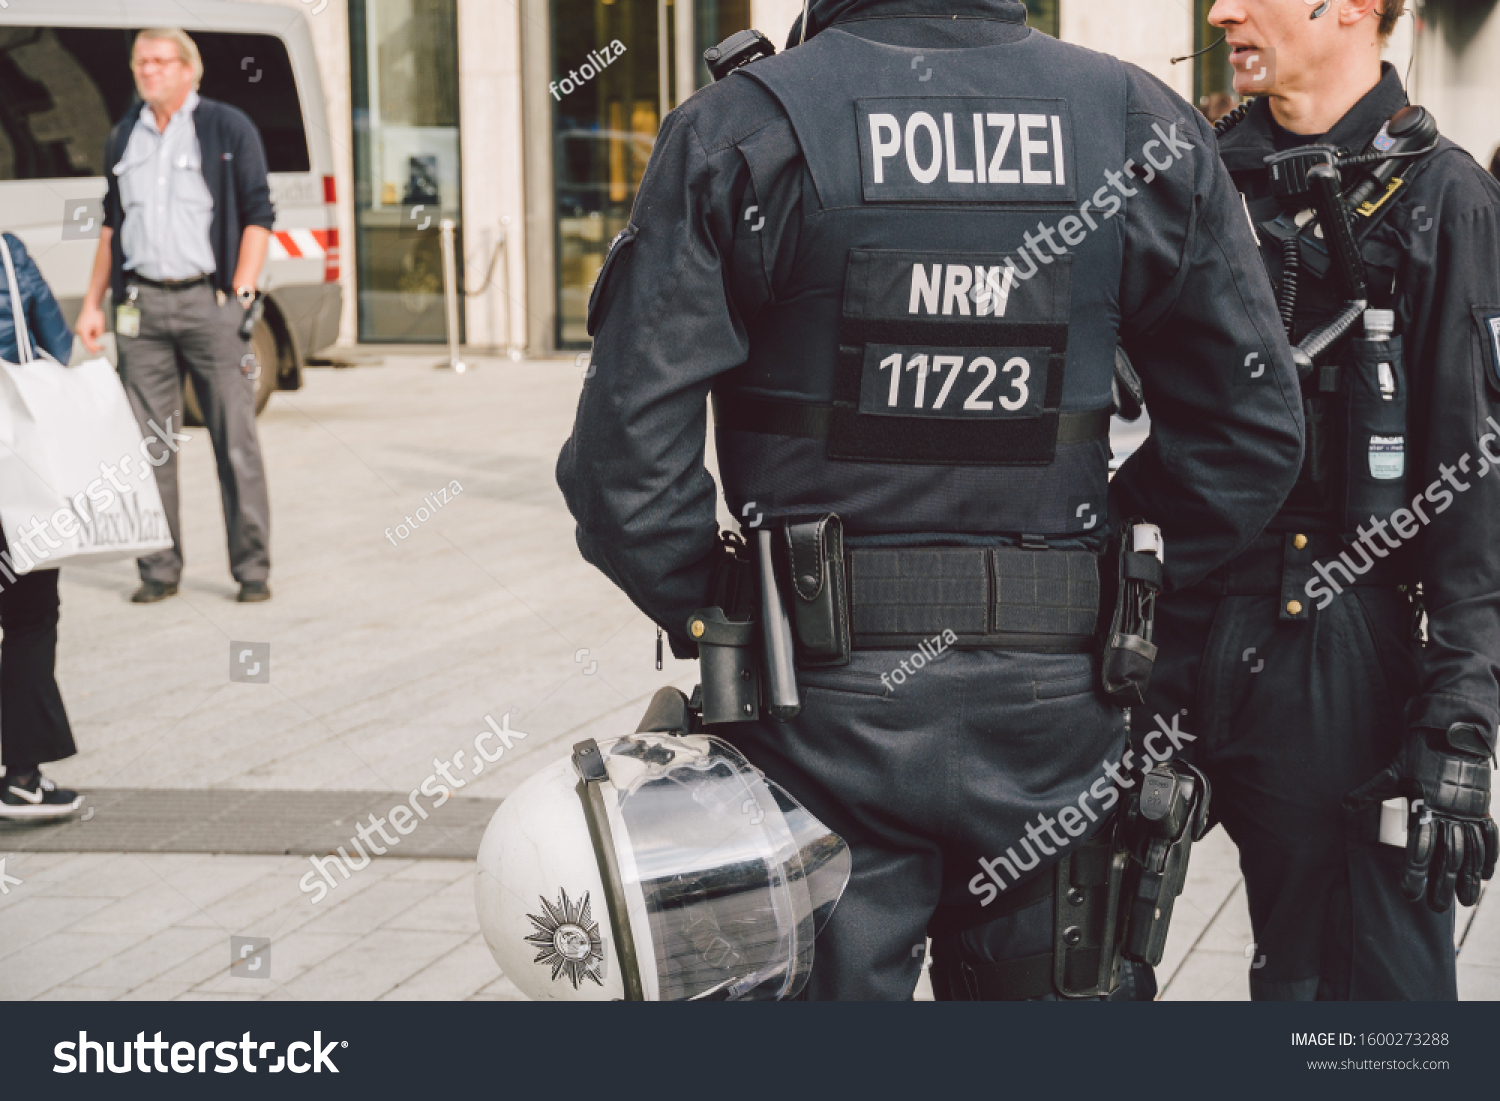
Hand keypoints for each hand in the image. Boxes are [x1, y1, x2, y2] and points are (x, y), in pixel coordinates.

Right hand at [75, 302, 106, 353]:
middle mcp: (79, 330)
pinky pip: (86, 334)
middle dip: (92, 346)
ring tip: (99, 338)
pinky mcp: (81, 327)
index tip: (96, 352)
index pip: (87, 343)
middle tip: (100, 349)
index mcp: (83, 331)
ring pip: (86, 338)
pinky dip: (91, 336)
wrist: (91, 306)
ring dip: (92, 340)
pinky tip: (95, 331)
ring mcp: (79, 328)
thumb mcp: (100, 327)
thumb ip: (98, 334)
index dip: (91, 348)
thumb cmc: (95, 314)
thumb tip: (96, 338)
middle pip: (85, 342)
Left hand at [1347, 724, 1497, 911]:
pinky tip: (1485, 876)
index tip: (1409, 893)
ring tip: (1464, 901)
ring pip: (1470, 851)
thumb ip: (1369, 792)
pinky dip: (1489, 856)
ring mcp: (1469, 812)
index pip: (1419, 848)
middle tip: (1437, 908)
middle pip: (1447, 857)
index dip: (1414, 872)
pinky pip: (1489, 836)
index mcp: (1425, 807)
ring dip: (1467, 878)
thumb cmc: (1415, 754)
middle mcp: (1450, 814)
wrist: (1449, 734)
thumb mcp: (1390, 773)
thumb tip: (1344, 805)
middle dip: (1442, 884)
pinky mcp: (1481, 807)